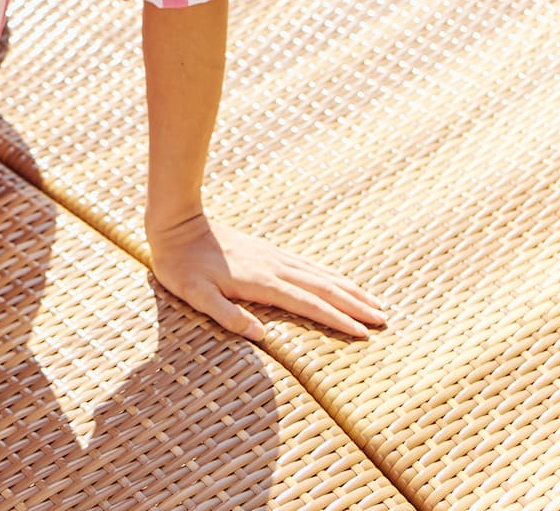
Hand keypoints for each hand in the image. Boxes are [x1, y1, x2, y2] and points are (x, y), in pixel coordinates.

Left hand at [148, 211, 387, 342]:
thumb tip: (261, 336)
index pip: (308, 303)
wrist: (175, 223)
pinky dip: (328, 274)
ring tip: (373, 301)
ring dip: (347, 288)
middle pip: (323, 287)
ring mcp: (272, 256)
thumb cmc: (181, 265)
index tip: (364, 334)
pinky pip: (306, 264)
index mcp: (261, 281)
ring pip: (319, 274)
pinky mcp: (267, 251)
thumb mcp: (196, 295)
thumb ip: (227, 315)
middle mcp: (273, 266)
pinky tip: (337, 280)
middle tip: (384, 318)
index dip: (336, 319)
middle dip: (354, 304)